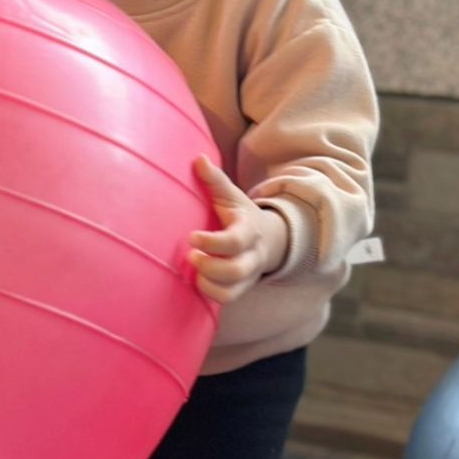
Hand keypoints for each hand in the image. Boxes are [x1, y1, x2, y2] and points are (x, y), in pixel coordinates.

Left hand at [188, 155, 288, 303]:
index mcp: (248, 229)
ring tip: (192, 271)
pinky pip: (226, 299)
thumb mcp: (231, 195)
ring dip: (208, 284)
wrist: (267, 240)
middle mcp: (250, 255)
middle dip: (210, 267)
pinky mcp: (239, 288)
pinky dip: (210, 293)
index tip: (192, 237)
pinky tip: (196, 280)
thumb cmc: (239, 215)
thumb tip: (198, 159)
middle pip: (236, 271)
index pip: (236, 241)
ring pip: (231, 291)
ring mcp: (246, 275)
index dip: (214, 243)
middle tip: (190, 256)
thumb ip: (215, 179)